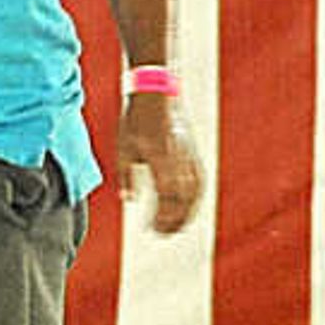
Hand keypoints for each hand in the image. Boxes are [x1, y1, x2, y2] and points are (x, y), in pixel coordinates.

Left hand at [119, 90, 201, 235]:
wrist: (157, 91)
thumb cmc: (136, 119)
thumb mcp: (124, 147)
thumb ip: (126, 176)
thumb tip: (129, 201)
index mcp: (160, 158)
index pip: (166, 197)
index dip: (160, 217)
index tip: (150, 229)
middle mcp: (179, 159)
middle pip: (184, 200)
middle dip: (174, 220)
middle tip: (160, 233)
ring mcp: (190, 156)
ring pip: (195, 193)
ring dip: (186, 213)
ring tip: (173, 226)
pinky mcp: (194, 153)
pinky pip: (200, 182)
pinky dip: (194, 199)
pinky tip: (186, 208)